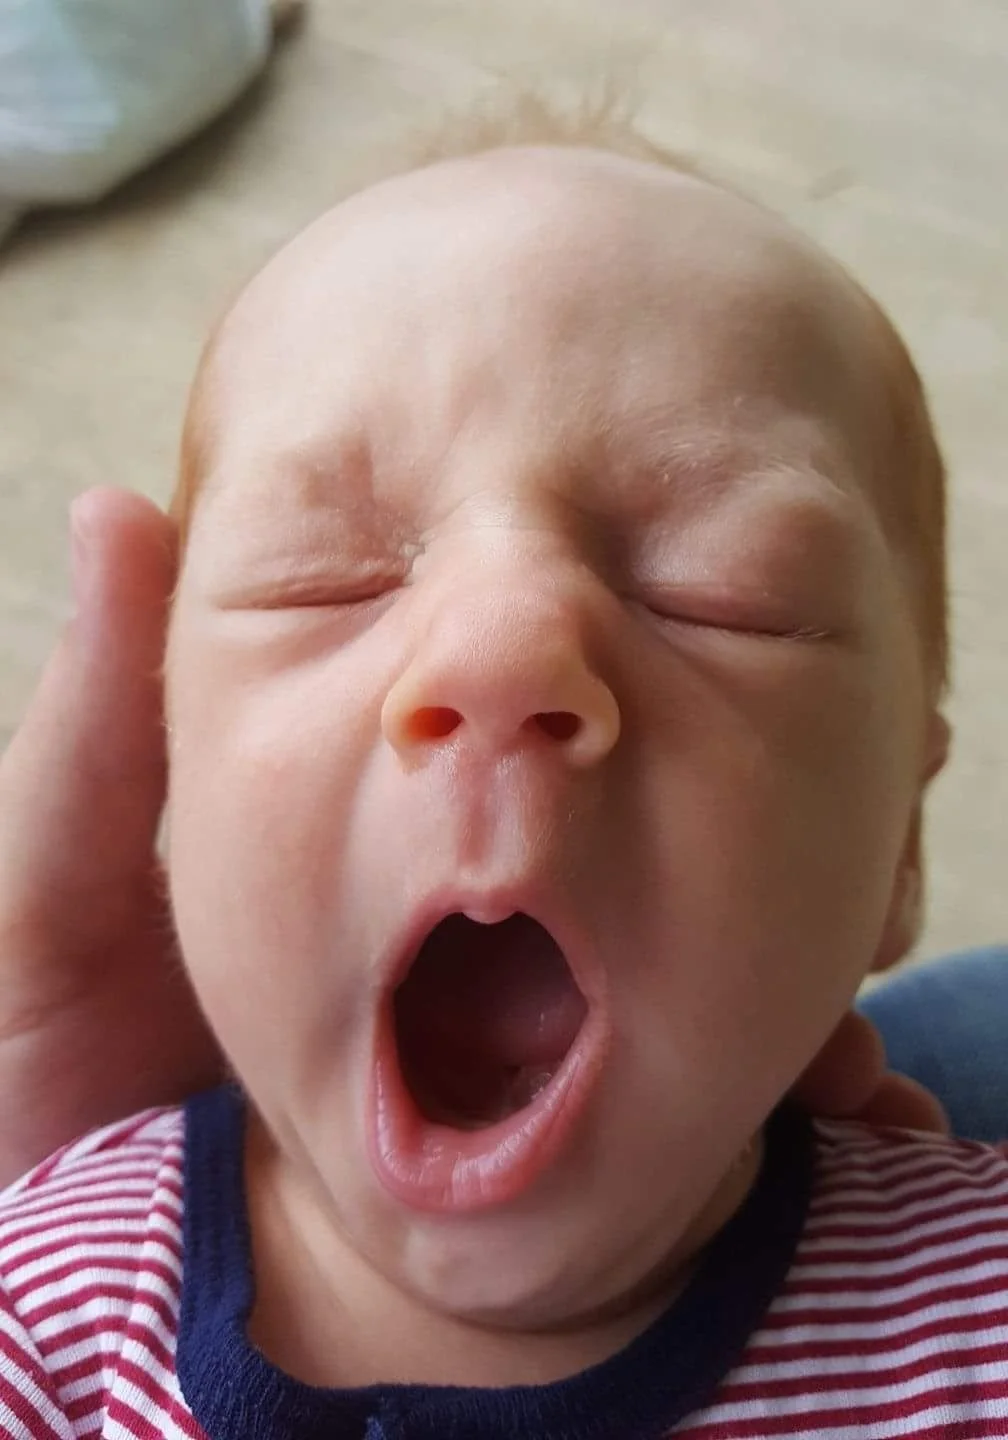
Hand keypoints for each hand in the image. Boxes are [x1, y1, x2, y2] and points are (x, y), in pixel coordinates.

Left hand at [0, 488, 946, 1188]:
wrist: (99, 1315)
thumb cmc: (42, 1090)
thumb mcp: (57, 905)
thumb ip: (97, 741)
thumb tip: (120, 512)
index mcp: (381, 839)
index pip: (535, 740)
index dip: (642, 675)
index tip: (756, 620)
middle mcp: (470, 924)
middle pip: (649, 833)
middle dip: (776, 797)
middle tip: (904, 752)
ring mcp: (517, 1037)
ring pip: (698, 962)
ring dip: (803, 944)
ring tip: (884, 911)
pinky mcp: (548, 1150)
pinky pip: (691, 1106)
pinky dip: (783, 1085)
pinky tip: (856, 1081)